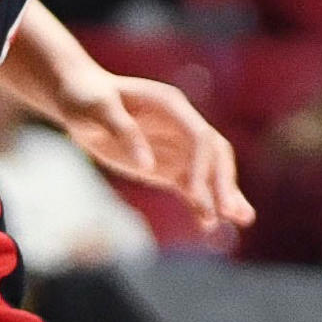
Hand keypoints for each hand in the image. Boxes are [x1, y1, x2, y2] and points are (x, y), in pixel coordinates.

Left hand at [58, 72, 255, 231]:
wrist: (78, 97)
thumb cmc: (86, 97)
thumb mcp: (97, 108)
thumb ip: (123, 131)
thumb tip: (147, 165)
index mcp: (171, 105)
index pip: (201, 137)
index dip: (203, 165)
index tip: (195, 193)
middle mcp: (182, 125)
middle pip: (215, 155)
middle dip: (223, 183)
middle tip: (230, 212)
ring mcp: (176, 146)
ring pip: (210, 173)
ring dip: (225, 195)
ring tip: (243, 219)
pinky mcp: (166, 165)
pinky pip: (190, 187)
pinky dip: (201, 204)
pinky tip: (209, 224)